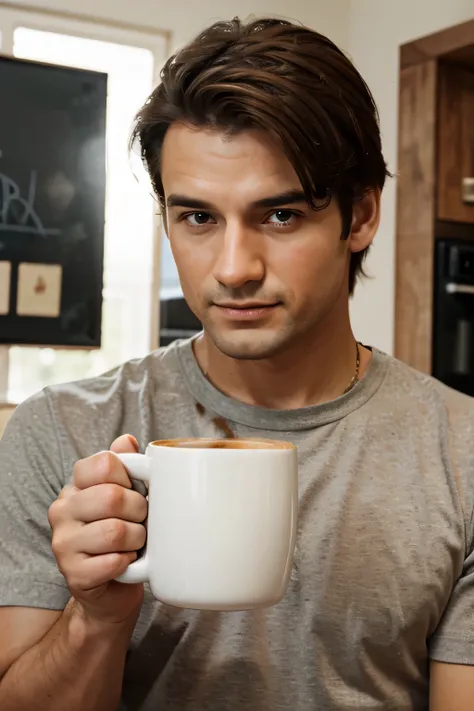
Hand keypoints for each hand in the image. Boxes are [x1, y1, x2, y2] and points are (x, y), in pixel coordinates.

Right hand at [48, 435, 147, 625]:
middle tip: (142, 521)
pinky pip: (113, 562)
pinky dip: (129, 563)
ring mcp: (63, 543)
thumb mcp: (127, 496)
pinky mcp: (73, 574)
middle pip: (112, 496)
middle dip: (140, 511)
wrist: (114, 589)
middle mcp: (62, 510)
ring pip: (115, 531)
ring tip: (136, 543)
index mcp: (75, 485)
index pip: (104, 462)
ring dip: (137, 539)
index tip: (134, 492)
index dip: (130, 478)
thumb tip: (126, 440)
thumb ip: (126, 466)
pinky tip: (126, 563)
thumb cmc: (124, 535)